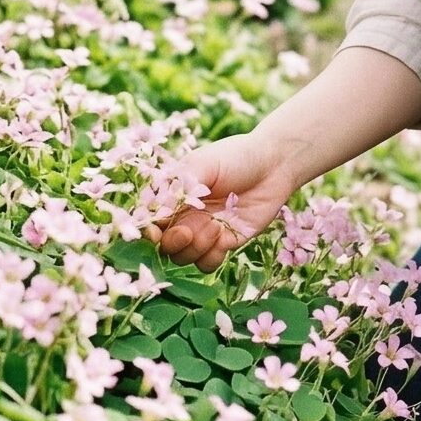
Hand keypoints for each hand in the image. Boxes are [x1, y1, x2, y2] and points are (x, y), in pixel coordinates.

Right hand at [145, 132, 299, 273]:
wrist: (274, 165)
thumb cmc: (236, 157)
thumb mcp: (204, 164)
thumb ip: (180, 186)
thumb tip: (157, 208)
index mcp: (173, 195)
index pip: (150, 218)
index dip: (147, 229)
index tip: (153, 231)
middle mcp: (184, 216)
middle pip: (164, 244)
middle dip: (172, 242)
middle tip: (187, 232)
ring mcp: (203, 232)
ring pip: (184, 257)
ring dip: (196, 246)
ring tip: (215, 226)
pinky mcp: (223, 244)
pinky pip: (206, 263)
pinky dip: (212, 254)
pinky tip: (225, 234)